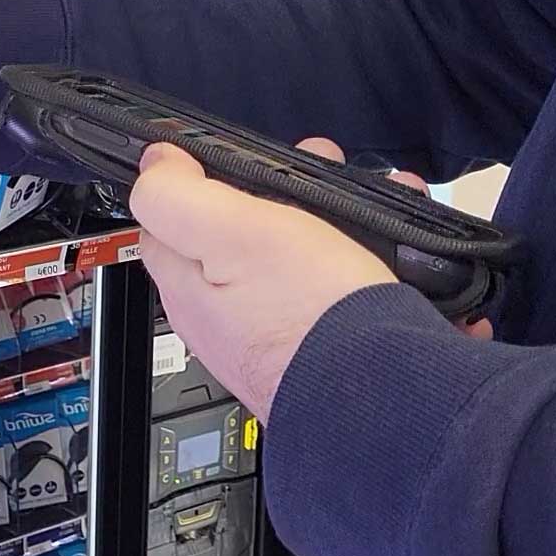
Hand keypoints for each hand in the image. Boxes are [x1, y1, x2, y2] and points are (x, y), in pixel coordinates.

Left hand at [129, 138, 399, 420]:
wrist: (393, 398)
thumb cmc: (309, 322)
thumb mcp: (230, 234)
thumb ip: (178, 197)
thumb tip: (153, 165)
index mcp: (190, 289)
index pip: (170, 218)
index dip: (201, 178)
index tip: (238, 157)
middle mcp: (230, 315)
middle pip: (243, 231)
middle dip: (284, 191)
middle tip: (319, 169)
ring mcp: (281, 330)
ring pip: (301, 251)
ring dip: (335, 215)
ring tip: (372, 195)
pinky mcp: (333, 342)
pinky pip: (344, 284)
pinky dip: (371, 252)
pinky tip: (402, 242)